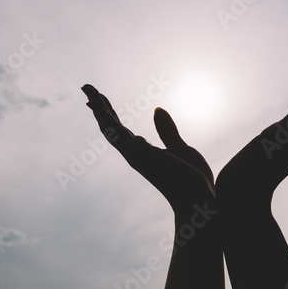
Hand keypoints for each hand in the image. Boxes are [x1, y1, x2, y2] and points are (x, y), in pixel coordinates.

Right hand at [81, 84, 214, 214]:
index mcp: (142, 152)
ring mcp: (134, 155)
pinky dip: (105, 118)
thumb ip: (167, 131)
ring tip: (87, 89)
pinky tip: (97, 105)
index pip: (120, 129)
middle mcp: (134, 154)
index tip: (101, 98)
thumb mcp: (180, 148)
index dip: (109, 113)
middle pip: (110, 126)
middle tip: (87, 88)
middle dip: (98, 107)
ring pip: (109, 127)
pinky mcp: (139, 154)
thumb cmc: (192, 180)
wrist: (201, 200)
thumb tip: (157, 110)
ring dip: (98, 108)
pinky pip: (117, 133)